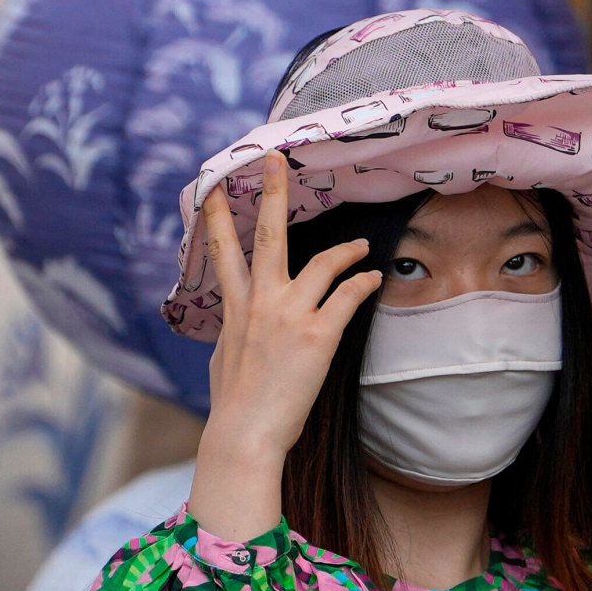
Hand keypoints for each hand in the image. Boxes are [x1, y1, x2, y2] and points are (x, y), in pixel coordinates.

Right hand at [188, 157, 382, 540]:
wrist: (245, 432)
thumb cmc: (234, 403)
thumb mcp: (224, 357)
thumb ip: (232, 329)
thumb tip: (235, 322)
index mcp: (235, 307)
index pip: (224, 250)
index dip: (220, 215)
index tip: (218, 185)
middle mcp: (260, 302)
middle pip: (268, 235)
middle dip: (273, 193)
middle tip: (275, 159)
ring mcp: (290, 314)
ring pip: (322, 263)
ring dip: (345, 250)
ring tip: (360, 245)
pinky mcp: (318, 334)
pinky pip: (347, 297)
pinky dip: (362, 284)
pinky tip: (373, 278)